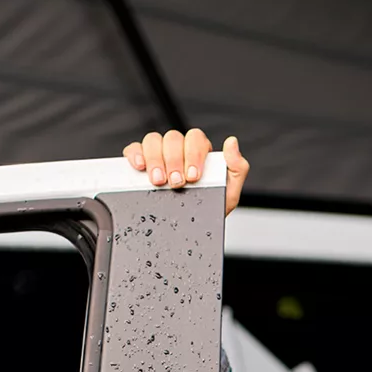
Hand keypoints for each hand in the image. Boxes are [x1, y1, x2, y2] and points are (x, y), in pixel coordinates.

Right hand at [123, 129, 249, 215]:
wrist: (190, 232)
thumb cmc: (208, 210)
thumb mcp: (228, 193)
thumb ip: (237, 168)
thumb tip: (232, 143)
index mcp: (199, 153)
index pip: (195, 139)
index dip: (193, 154)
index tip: (193, 176)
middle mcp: (178, 150)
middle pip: (173, 138)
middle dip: (174, 160)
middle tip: (176, 183)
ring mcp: (158, 155)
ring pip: (153, 140)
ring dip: (155, 159)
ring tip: (159, 181)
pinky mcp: (141, 163)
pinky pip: (134, 148)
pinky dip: (135, 154)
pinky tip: (140, 167)